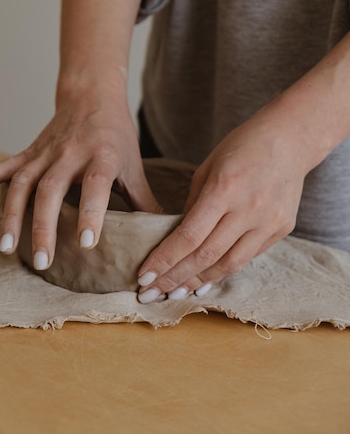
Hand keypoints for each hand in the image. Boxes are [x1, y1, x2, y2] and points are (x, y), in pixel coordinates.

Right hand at [0, 92, 161, 269]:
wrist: (92, 96)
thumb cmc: (117, 135)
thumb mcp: (135, 165)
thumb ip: (145, 201)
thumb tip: (164, 236)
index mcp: (103, 155)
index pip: (96, 183)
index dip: (91, 211)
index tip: (87, 242)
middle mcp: (70, 153)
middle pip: (51, 188)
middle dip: (44, 225)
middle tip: (43, 261)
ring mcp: (44, 152)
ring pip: (21, 182)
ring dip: (11, 215)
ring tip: (7, 248)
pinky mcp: (27, 152)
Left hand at [137, 106, 311, 302]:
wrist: (290, 139)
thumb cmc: (242, 146)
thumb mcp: (208, 167)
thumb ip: (193, 204)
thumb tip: (177, 237)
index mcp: (225, 188)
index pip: (189, 235)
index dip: (164, 259)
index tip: (144, 276)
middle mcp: (248, 209)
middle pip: (205, 255)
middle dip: (174, 279)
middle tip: (150, 294)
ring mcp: (268, 222)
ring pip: (228, 264)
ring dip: (198, 282)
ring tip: (174, 294)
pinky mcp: (282, 229)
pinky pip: (248, 257)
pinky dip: (223, 270)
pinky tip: (204, 280)